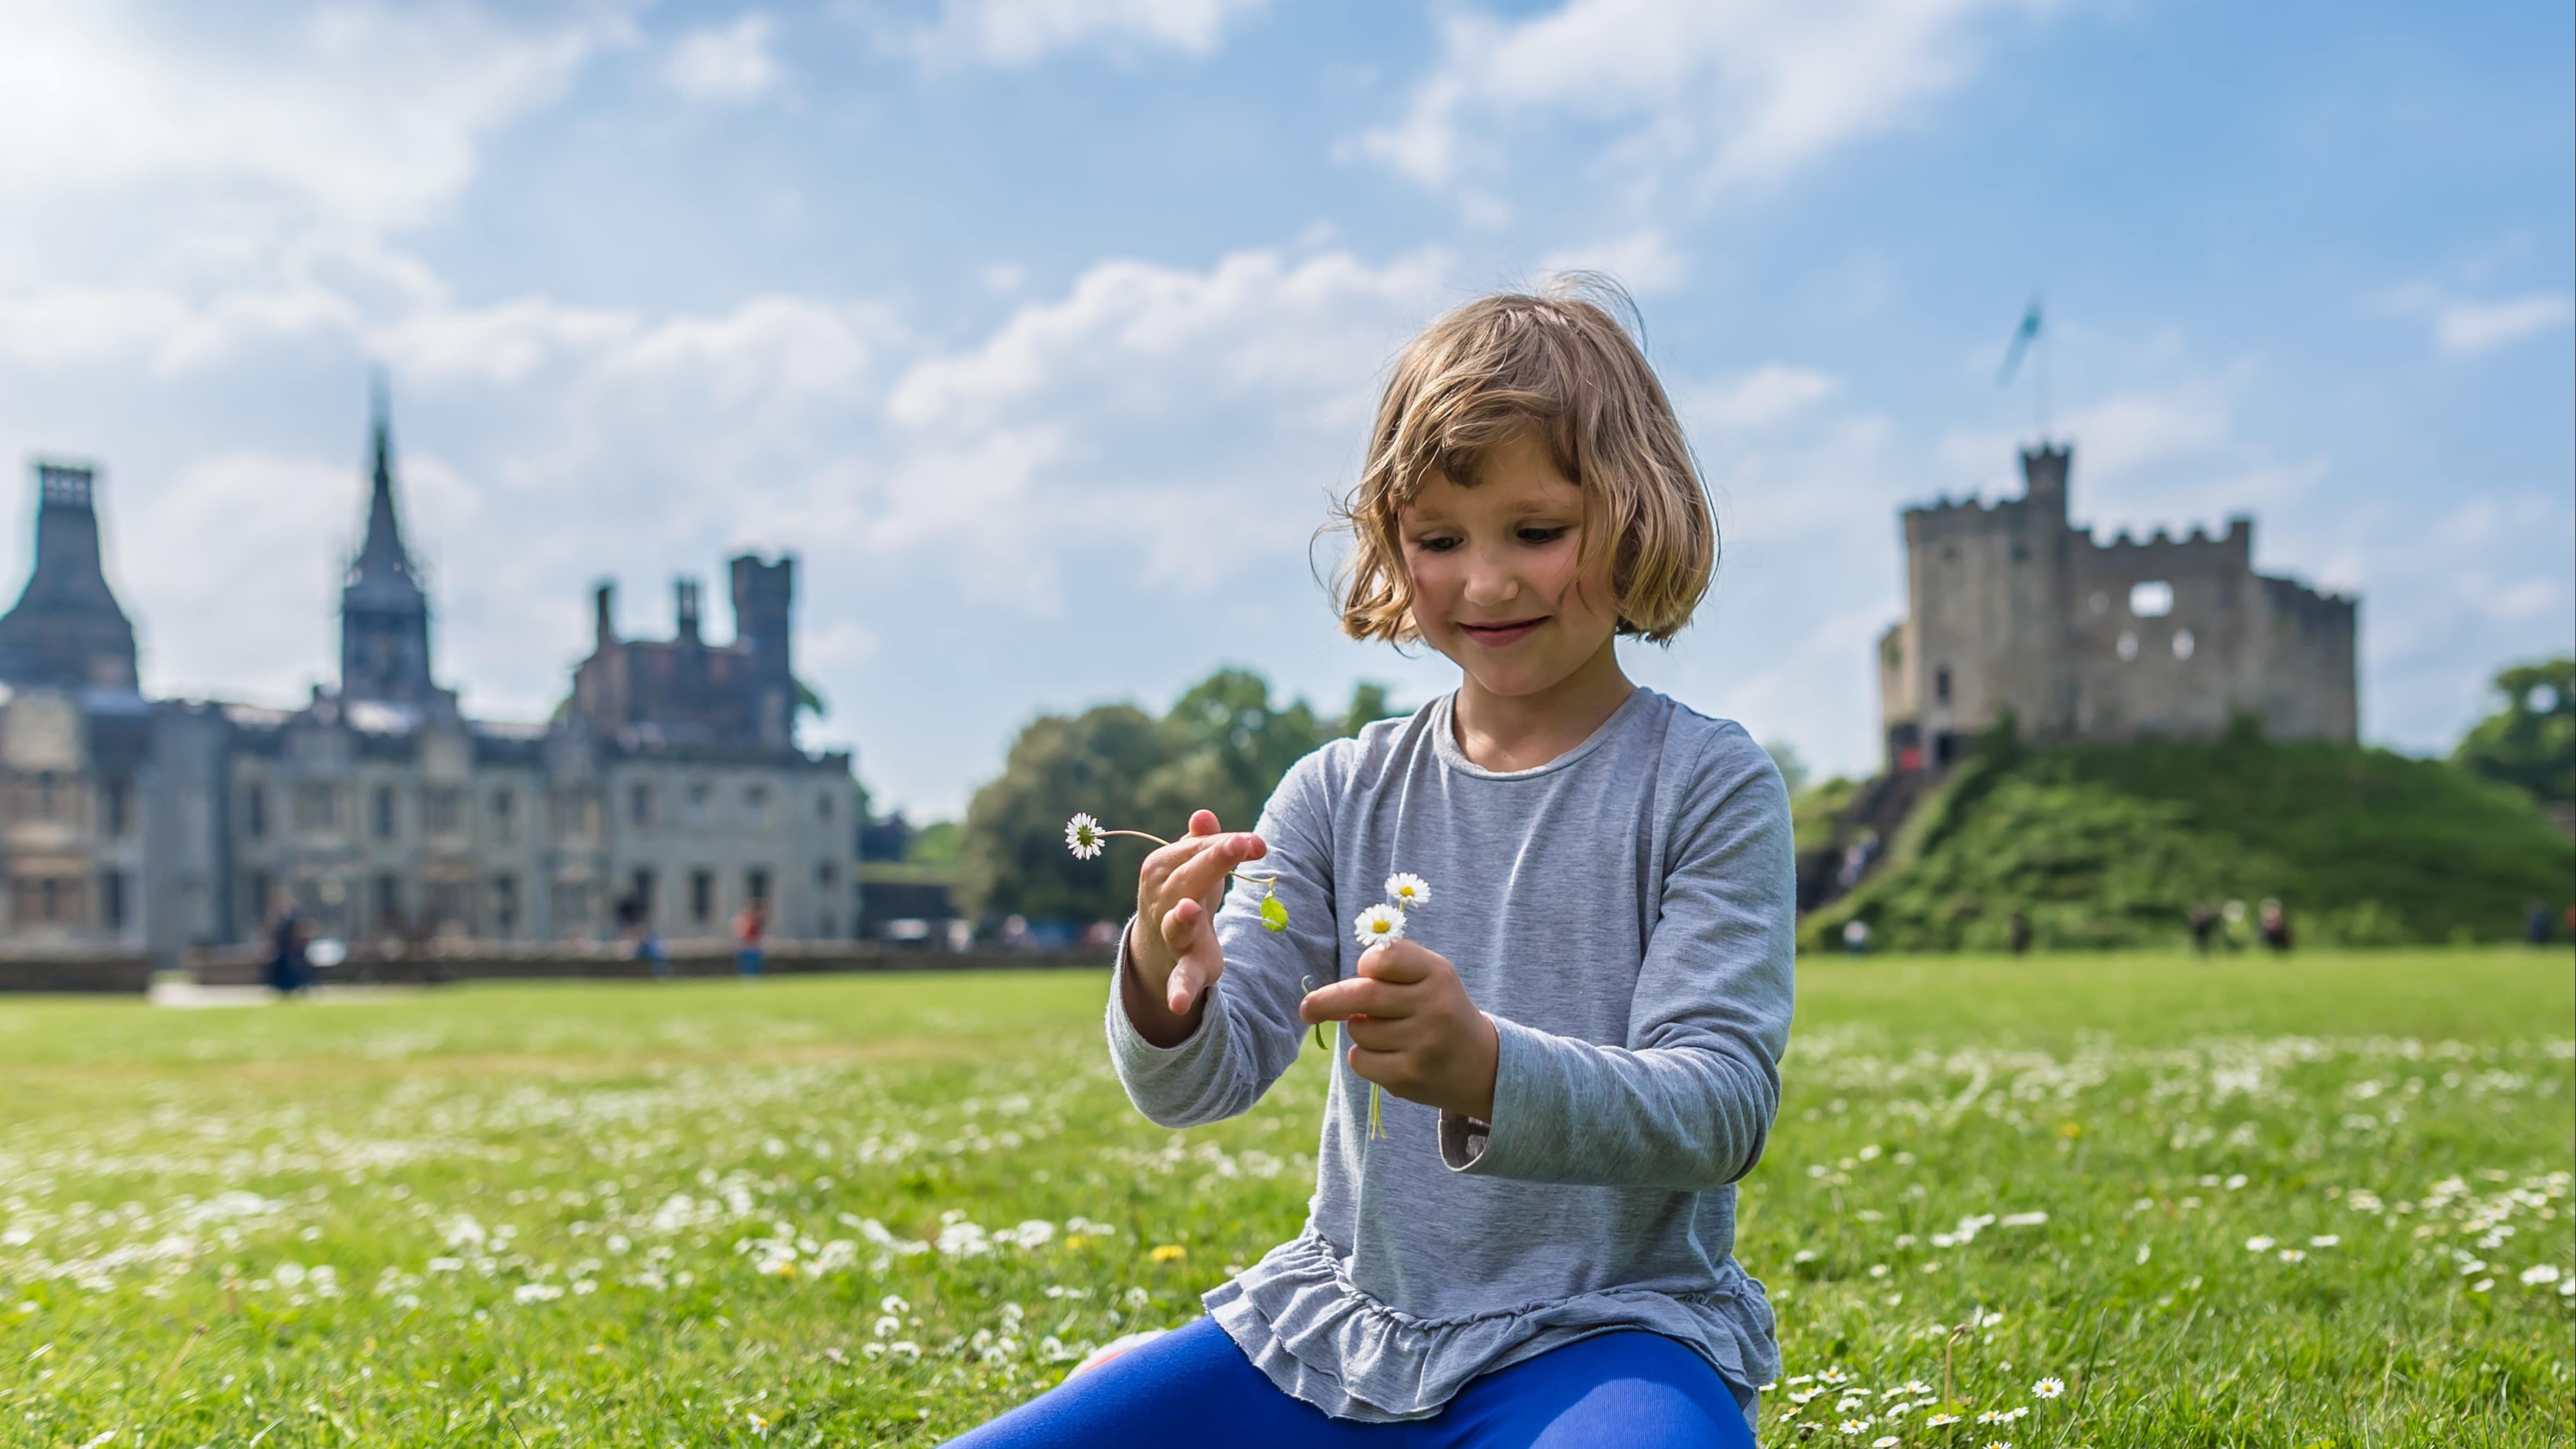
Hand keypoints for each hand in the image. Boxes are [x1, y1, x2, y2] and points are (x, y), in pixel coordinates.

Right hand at [1123, 809, 1267, 1043]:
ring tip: (1191, 910)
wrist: (1160, 943)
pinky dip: (1178, 992)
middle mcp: (1161, 900)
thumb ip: (1201, 842)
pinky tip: (1179, 1005)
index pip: (1197, 850)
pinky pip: (1179, 980)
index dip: (1225, 843)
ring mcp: (1169, 935)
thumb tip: (1204, 815)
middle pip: (1188, 878)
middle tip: (1237, 846)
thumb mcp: (1192, 864)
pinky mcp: (1183, 967)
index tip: (1257, 841)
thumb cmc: (1186, 891)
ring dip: (1181, 918)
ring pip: (1174, 925)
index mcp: (1163, 868)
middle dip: (1212, 861)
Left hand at [1299, 941, 1498, 1120]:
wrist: (1482, 1065)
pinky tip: (1389, 1057)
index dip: (1366, 965)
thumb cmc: (1440, 1010)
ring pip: (1359, 1030)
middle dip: (1325, 1001)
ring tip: (1388, 1034)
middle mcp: (1433, 1006)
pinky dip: (1363, 1057)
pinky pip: (1360, 1060)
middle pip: (1361, 996)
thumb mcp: (1429, 977)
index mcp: (1437, 973)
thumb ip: (1388, 972)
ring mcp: (1422, 1044)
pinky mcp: (1409, 1076)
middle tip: (1307, 1009)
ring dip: (1359, 1030)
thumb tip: (1324, 995)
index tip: (1364, 971)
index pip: (1383, 958)